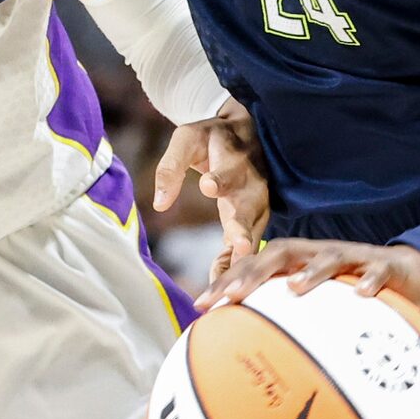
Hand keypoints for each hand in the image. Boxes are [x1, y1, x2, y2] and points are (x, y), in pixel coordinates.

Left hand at [155, 102, 270, 267]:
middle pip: (249, 204)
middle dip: (243, 224)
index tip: (209, 187)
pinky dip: (240, 264)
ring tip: (238, 275)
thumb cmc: (210, 137)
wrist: (247, 132)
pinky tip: (226, 286)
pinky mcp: (257, 219)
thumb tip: (160, 205)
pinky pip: (250, 243)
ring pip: (255, 229)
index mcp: (232, 157)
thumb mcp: (186, 139)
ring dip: (247, 252)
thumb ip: (171, 168)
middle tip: (240, 244)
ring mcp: (258, 202)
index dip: (219, 179)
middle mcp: (251, 181)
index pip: (227, 168)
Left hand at [197, 237, 419, 312]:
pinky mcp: (383, 266)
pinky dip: (369, 281)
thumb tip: (240, 347)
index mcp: (296, 261)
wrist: (403, 272)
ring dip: (311, 271)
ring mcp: (351, 257)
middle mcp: (317, 254)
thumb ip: (280, 314)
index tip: (201, 305)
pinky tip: (361, 294)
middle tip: (232, 295)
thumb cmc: (346, 292)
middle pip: (281, 254)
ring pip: (328, 258)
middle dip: (254, 273)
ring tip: (295, 288)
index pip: (255, 265)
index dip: (228, 281)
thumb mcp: (312, 301)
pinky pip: (377, 272)